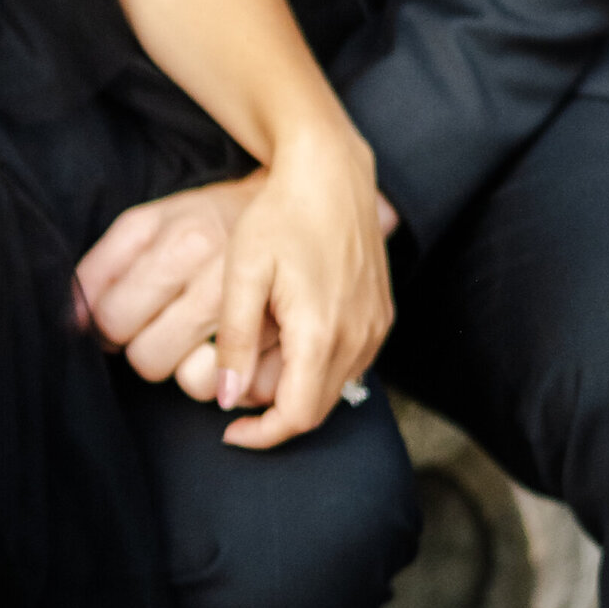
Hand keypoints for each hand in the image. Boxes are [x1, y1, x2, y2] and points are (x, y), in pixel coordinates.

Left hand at [73, 141, 392, 447]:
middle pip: (318, 409)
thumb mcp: (242, 274)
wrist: (330, 171)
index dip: (262, 436)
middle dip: (274, 416)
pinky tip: (288, 347)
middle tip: (234, 397)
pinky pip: (351, 363)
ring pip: (336, 388)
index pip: (297, 416)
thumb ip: (234, 340)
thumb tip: (226, 398)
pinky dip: (318, 371)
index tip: (228, 432)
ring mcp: (376, 326)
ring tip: (256, 369)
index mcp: (322, 333)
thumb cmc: (280, 216)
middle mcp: (359, 337)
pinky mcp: (382, 314)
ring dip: (297, 393)